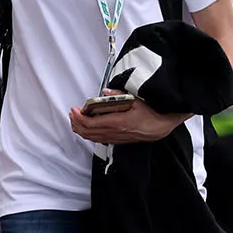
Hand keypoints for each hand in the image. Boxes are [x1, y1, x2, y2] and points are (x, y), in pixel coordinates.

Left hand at [69, 90, 186, 144]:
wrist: (160, 127)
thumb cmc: (150, 115)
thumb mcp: (135, 101)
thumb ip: (119, 95)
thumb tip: (106, 91)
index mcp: (116, 122)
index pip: (90, 122)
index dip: (78, 117)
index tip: (74, 110)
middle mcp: (113, 132)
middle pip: (86, 131)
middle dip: (75, 122)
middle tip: (72, 113)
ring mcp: (114, 138)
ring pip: (90, 137)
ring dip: (80, 129)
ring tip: (75, 120)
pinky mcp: (116, 140)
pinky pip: (97, 139)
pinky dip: (88, 134)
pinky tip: (86, 128)